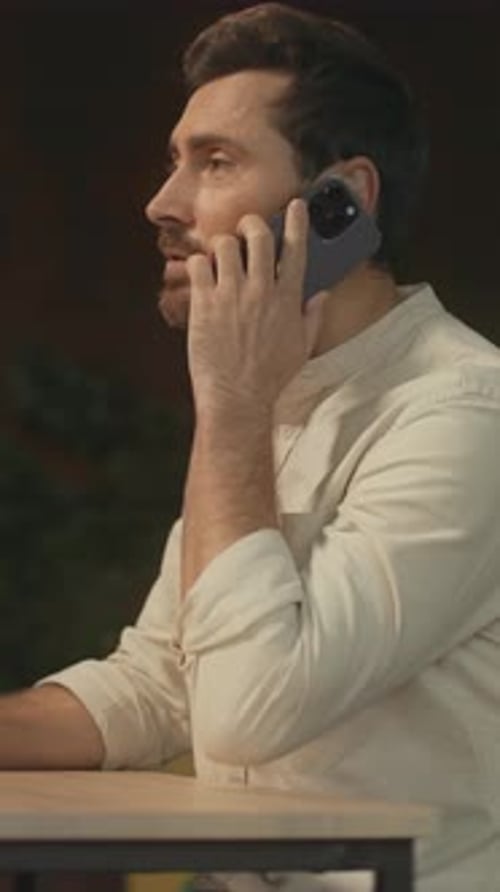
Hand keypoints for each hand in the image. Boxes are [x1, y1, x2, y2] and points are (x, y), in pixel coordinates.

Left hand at [186, 198, 325, 417]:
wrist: (238, 398)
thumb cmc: (270, 378)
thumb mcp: (302, 348)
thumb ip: (313, 317)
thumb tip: (320, 295)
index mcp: (288, 299)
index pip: (296, 248)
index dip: (296, 221)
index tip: (295, 206)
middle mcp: (261, 291)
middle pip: (258, 234)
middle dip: (252, 223)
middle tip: (246, 229)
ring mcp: (232, 295)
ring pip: (225, 243)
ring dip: (223, 245)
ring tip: (221, 258)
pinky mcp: (205, 304)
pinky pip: (198, 264)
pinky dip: (198, 264)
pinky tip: (201, 275)